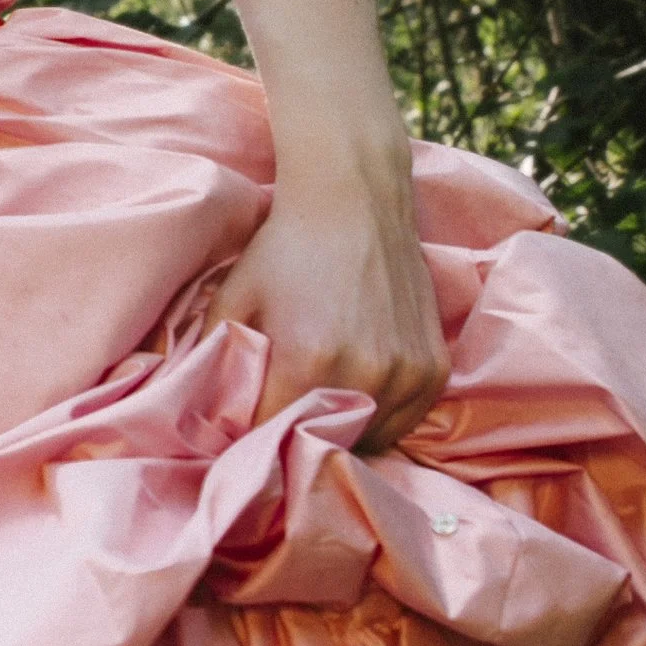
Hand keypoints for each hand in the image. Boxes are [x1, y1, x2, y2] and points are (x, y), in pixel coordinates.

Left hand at [217, 149, 448, 455]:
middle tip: (285, 416)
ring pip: (368, 440)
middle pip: (323, 444)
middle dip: (298, 437)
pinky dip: (381, 417)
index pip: (272, 437)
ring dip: (343, 432)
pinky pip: (405, 421)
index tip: (248, 425)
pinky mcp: (434, 369)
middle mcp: (364, 374)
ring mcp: (405, 374)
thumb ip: (218, 366)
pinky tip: (360, 391)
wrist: (354, 201)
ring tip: (323, 404)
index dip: (254, 436)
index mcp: (307, 361)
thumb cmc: (284, 250)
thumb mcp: (231, 302)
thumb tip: (211, 423)